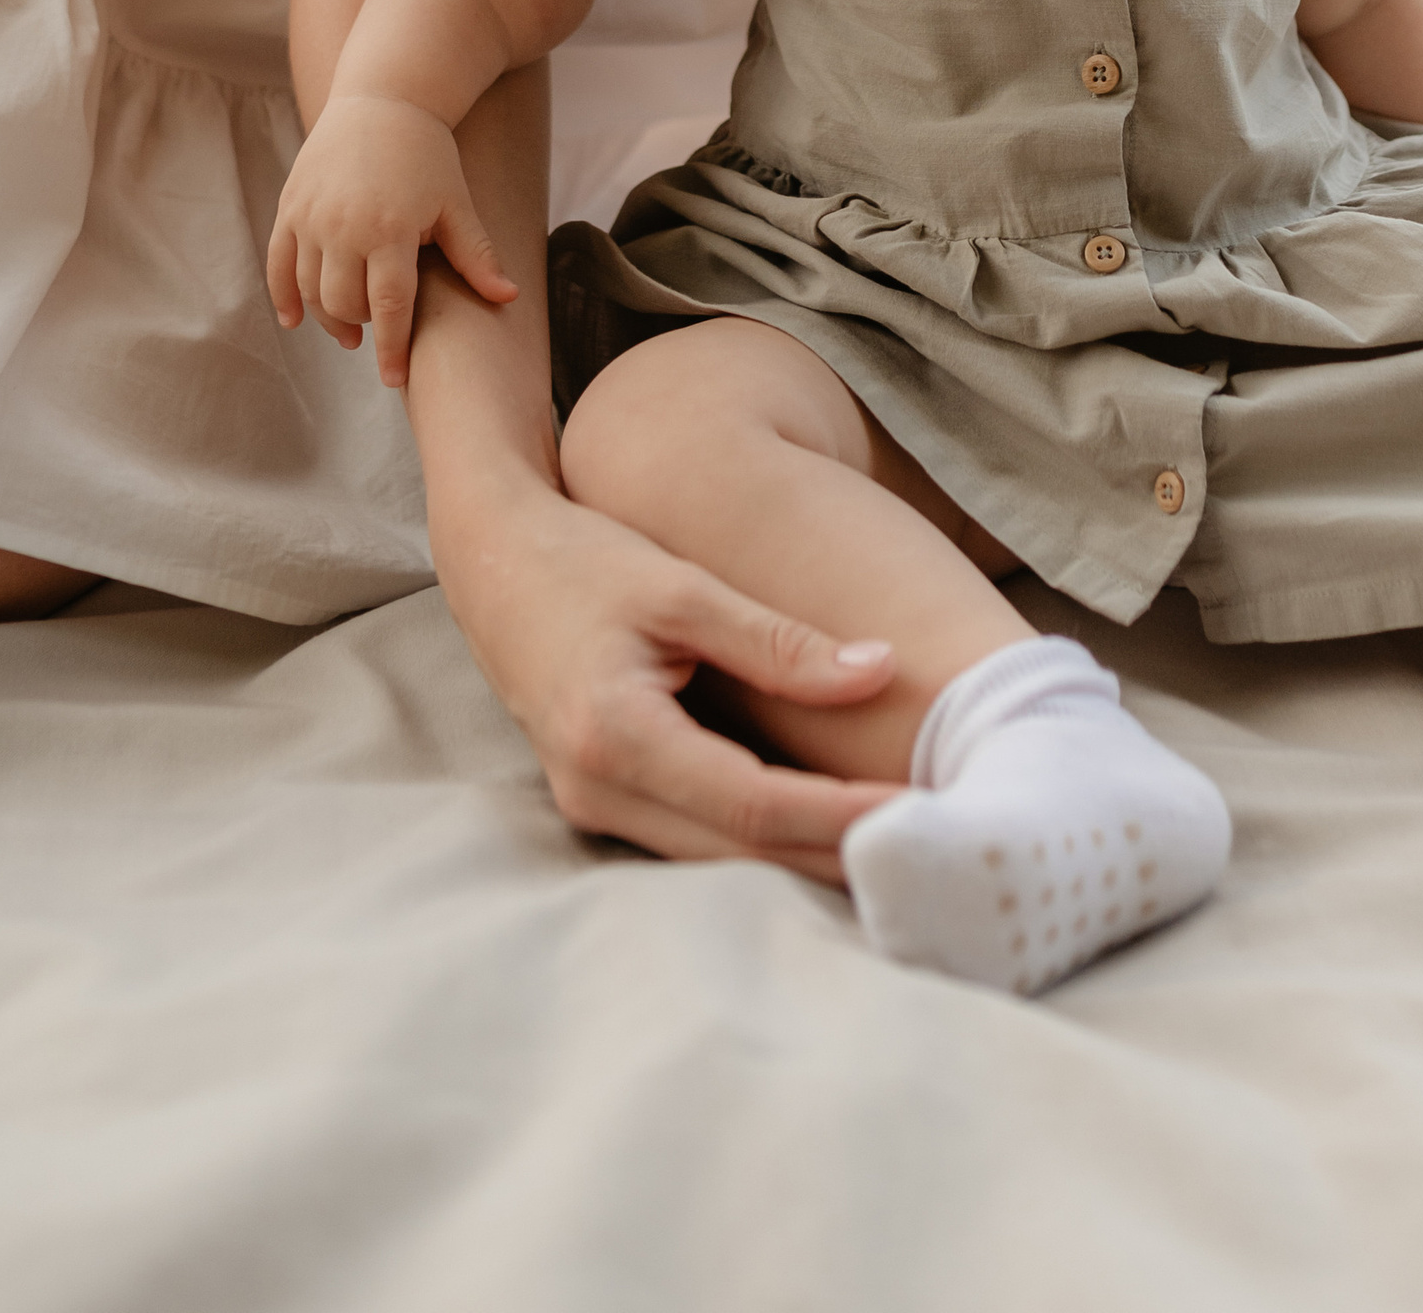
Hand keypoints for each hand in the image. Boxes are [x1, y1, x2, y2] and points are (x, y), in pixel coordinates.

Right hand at [267, 93, 516, 387]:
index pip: (388, 307)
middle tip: (376, 337)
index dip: (392, 348)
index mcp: (390, 228)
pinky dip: (284, 297)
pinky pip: (278, 265)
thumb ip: (476, 255)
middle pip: (345, 304)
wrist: (382, 99)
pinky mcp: (290, 207)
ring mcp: (311, 217)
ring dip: (328, 318)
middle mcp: (344, 225)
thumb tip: (509, 299)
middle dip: (362, 329)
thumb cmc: (427, 154)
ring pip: (311, 290)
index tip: (396, 380)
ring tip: (349, 330)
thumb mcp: (456, 203)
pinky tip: (296, 320)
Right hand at [433, 476, 901, 880]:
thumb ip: (778, 641)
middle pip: (739, 854)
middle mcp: (597, 790)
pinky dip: (759, 842)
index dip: (838, 815)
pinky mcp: (601, 800)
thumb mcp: (683, 589)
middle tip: (929, 850)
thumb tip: (880, 669)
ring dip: (802, 857)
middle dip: (835, 855)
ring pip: (716, 861)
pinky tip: (821, 831)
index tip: (917, 811)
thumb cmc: (585, 563)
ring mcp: (592, 805)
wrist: (493, 563)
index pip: (752, 806)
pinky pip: (693, 841)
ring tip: (894, 849)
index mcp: (616, 735)